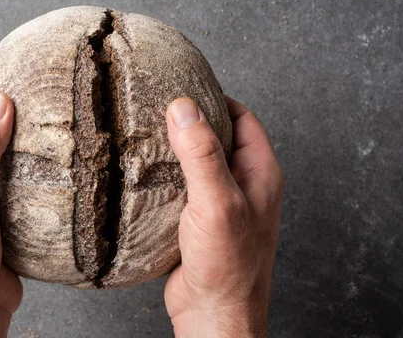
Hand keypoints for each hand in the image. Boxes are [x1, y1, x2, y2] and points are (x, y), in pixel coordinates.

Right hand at [164, 97, 283, 336]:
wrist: (214, 314)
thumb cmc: (228, 264)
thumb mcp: (216, 201)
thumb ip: (201, 153)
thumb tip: (184, 107)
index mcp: (260, 173)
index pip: (243, 118)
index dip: (217, 100)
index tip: (186, 88)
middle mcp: (243, 184)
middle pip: (217, 138)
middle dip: (190, 123)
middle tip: (158, 110)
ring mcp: (221, 203)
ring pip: (197, 163)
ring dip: (174, 151)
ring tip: (145, 137)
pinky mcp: (198, 220)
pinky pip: (182, 187)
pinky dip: (164, 177)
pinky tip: (142, 174)